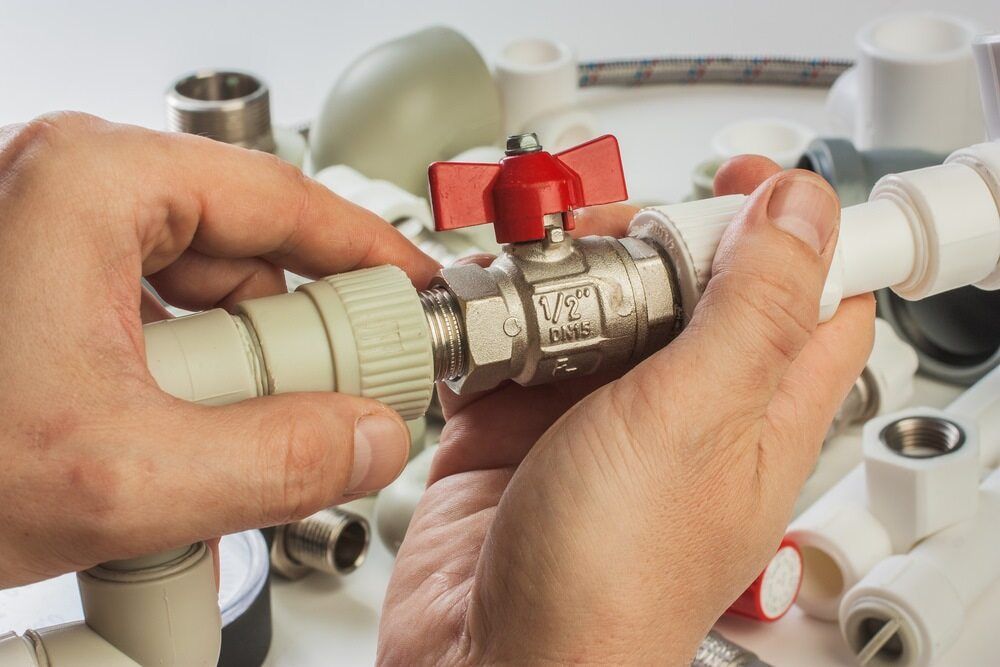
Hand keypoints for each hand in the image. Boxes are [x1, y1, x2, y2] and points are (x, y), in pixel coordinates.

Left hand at [0, 113, 437, 586]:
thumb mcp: (121, 477)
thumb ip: (277, 462)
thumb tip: (367, 439)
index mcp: (93, 183)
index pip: (288, 199)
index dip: (368, 259)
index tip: (413, 301)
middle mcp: (71, 189)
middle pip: (252, 252)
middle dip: (298, 340)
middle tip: (330, 406)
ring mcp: (54, 235)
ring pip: (208, 293)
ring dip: (242, 371)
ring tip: (222, 440)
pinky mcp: (47, 286)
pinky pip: (162, 317)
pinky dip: (193, 379)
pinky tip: (178, 436)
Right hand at [380, 158, 874, 662]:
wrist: (488, 663)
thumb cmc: (610, 580)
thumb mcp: (695, 419)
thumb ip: (753, 309)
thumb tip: (806, 213)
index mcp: (753, 412)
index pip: (810, 300)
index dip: (794, 230)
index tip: (745, 181)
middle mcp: (678, 412)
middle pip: (685, 286)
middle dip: (646, 239)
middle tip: (607, 232)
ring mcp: (592, 419)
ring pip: (590, 307)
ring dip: (555, 277)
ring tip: (526, 274)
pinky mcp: (515, 431)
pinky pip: (508, 347)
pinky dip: (488, 320)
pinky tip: (475, 316)